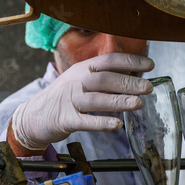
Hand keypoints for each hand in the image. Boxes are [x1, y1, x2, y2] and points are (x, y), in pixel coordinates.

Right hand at [11, 53, 154, 150]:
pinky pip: (85, 121)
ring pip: (96, 99)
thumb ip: (105, 76)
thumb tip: (136, 76)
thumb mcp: (82, 79)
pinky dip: (101, 122)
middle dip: (128, 82)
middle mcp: (77, 81)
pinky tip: (117, 124)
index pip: (109, 60)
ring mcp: (70, 100)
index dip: (130, 61)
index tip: (150, 65)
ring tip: (138, 104)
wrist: (34, 115)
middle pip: (104, 78)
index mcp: (83, 68)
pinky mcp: (66, 119)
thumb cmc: (66, 96)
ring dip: (118, 101)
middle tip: (149, 87)